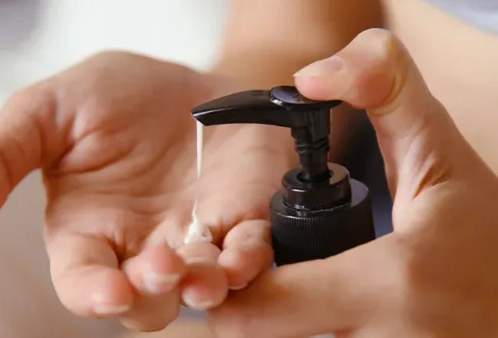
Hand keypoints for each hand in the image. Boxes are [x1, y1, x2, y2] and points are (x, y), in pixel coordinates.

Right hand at [0, 52, 293, 330]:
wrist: (182, 82)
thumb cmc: (112, 97)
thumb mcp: (46, 112)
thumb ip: (0, 157)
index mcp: (88, 231)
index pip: (83, 281)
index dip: (93, 294)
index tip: (109, 292)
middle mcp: (141, 247)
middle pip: (145, 301)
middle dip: (153, 293)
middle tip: (163, 266)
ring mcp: (195, 241)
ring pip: (199, 290)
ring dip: (205, 290)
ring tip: (210, 274)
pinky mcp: (241, 223)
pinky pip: (250, 256)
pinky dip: (250, 262)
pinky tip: (245, 252)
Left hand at [207, 28, 497, 337]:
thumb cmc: (486, 234)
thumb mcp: (440, 153)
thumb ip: (382, 90)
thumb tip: (312, 73)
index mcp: (393, 285)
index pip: (255, 311)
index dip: (232, 288)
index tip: (240, 264)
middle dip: (255, 311)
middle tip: (271, 281)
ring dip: (284, 329)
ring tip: (306, 297)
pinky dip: (312, 337)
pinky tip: (334, 317)